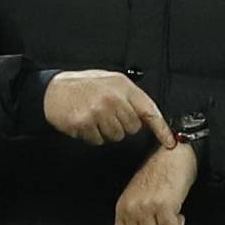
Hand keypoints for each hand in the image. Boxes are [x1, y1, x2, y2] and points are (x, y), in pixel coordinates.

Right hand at [45, 70, 175, 147]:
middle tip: (107, 114)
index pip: (149, 111)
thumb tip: (147, 118)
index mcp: (123, 87)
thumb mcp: (111, 82)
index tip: (170, 142)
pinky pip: (99, 140)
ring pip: (116, 136)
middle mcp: (113, 98)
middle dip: (122, 125)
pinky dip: (92, 135)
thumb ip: (129, 98)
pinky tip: (85, 122)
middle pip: (132, 128)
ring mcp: (99, 111)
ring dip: (106, 131)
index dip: (161, 129)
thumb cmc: (83, 86)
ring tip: (94, 117)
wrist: (53, 90)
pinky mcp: (85, 123)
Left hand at [113, 142, 197, 224]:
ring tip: (174, 218)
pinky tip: (179, 212)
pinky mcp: (162, 207)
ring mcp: (145, 209)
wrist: (174, 154)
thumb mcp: (141, 198)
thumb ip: (139, 221)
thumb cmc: (161, 176)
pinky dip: (179, 224)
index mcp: (122, 209)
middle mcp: (130, 210)